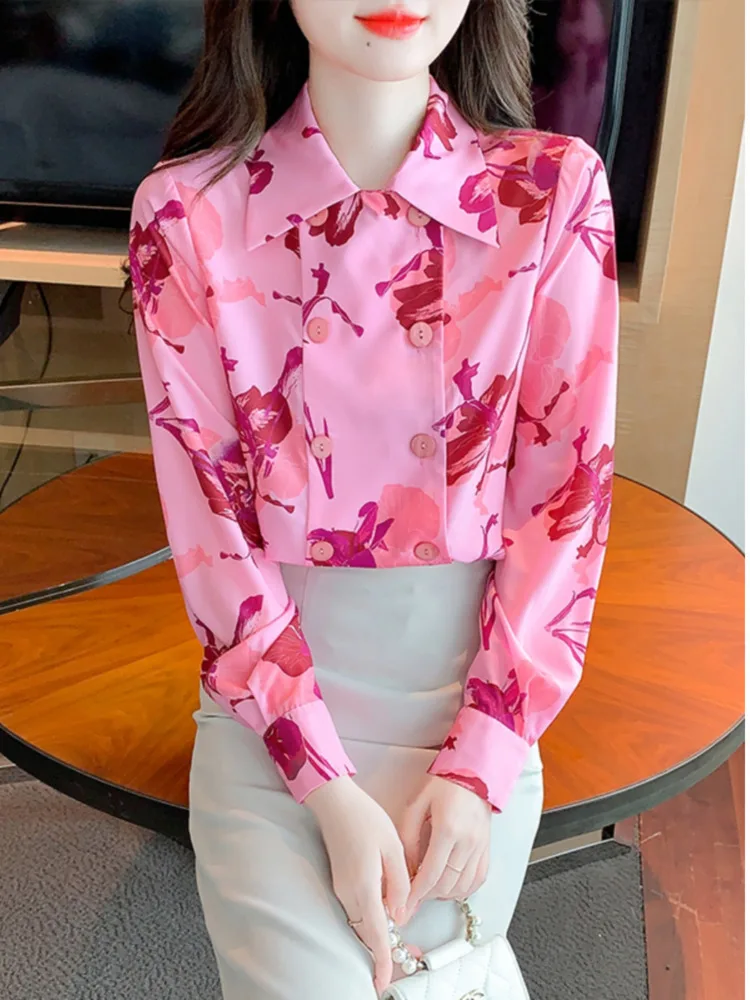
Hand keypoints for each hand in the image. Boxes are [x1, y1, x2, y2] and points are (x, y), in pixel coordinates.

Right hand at [306, 776, 410, 994]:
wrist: (335, 801)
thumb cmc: (367, 819)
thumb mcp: (393, 847)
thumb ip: (399, 884)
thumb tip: (401, 914)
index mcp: (364, 886)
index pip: (376, 932)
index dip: (381, 959)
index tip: (383, 983)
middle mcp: (348, 893)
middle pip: (367, 932)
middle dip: (384, 950)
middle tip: (409, 956)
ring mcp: (341, 888)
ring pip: (362, 923)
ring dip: (379, 935)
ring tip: (403, 939)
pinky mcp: (340, 881)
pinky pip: (357, 910)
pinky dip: (372, 919)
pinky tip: (388, 911)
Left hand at [397, 774, 490, 923]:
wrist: (473, 772)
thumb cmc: (445, 784)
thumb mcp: (417, 804)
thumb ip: (408, 837)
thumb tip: (406, 866)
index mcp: (448, 829)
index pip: (431, 874)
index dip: (416, 894)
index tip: (405, 905)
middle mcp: (467, 841)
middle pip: (446, 884)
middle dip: (426, 897)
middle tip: (411, 900)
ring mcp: (480, 846)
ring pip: (462, 886)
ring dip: (443, 895)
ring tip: (428, 892)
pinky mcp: (486, 848)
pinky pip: (478, 879)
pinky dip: (463, 890)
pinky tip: (450, 888)